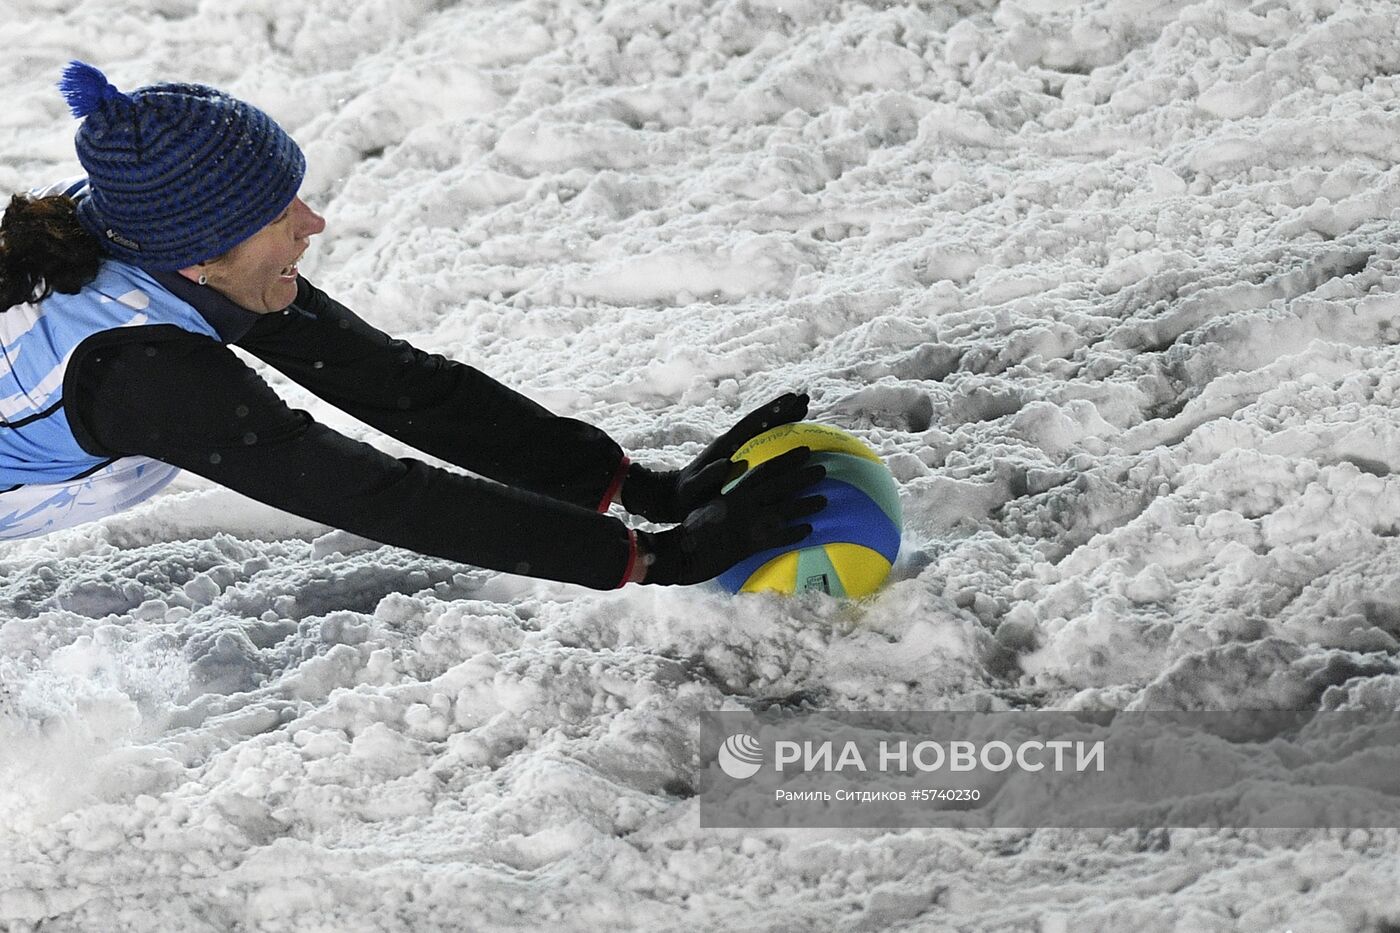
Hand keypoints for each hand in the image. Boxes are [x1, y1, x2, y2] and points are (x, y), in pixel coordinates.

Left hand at [622, 392, 808, 521]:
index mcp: (724, 446)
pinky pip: (765, 448)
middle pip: (763, 422)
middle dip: (784, 411)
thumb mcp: (692, 487)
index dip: (772, 411)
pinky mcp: (741, 463)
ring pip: (766, 433)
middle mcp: (733, 444)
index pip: (752, 423)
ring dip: (785, 422)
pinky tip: (797, 443)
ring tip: (806, 412)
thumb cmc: (685, 495)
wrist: (674, 498)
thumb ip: (706, 476)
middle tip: (806, 400)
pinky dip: (780, 442)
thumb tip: (726, 465)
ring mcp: (738, 452)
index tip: (792, 399)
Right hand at [637, 446, 825, 585]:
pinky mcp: (747, 545)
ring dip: (805, 504)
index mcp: (732, 492)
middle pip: (778, 486)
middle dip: (802, 476)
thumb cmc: (691, 529)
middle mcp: (742, 504)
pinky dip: (793, 533)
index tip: (804, 451)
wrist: (679, 553)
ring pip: (782, 510)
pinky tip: (809, 530)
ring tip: (825, 500)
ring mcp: (746, 524)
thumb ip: (726, 494)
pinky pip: (776, 538)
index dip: (785, 460)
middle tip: (823, 469)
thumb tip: (739, 481)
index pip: (763, 470)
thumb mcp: (707, 505)